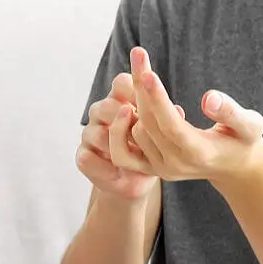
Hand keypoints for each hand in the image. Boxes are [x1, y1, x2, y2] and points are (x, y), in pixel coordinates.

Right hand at [79, 71, 179, 200]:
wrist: (134, 180)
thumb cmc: (150, 149)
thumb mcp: (161, 132)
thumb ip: (167, 118)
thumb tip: (179, 111)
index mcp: (121, 100)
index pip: (121, 83)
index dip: (134, 89)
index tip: (149, 104)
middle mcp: (101, 113)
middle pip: (107, 106)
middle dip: (126, 121)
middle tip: (142, 132)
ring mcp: (90, 134)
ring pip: (97, 133)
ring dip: (116, 146)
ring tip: (133, 156)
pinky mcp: (83, 155)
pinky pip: (86, 158)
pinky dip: (104, 167)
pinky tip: (119, 173)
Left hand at [117, 46, 262, 187]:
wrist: (233, 168)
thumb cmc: (244, 140)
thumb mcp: (250, 125)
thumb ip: (231, 112)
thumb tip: (208, 98)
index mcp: (199, 153)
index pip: (171, 125)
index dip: (157, 99)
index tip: (147, 73)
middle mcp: (175, 164)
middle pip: (148, 122)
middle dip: (142, 87)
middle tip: (139, 53)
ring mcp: (160, 169)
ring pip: (135, 130)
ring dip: (135, 101)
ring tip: (143, 75)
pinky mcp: (150, 169)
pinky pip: (123, 150)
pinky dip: (123, 125)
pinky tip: (133, 102)